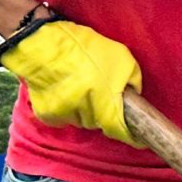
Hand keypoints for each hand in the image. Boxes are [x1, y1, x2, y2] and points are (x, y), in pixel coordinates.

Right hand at [0, 18, 140, 141]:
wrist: (42, 43)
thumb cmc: (84, 48)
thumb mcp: (120, 57)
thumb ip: (132, 80)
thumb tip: (133, 95)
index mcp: (105, 104)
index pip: (121, 131)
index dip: (131, 136)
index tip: (139, 139)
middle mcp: (86, 115)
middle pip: (100, 123)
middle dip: (104, 111)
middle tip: (101, 90)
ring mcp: (65, 116)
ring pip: (82, 120)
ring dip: (85, 109)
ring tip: (81, 84)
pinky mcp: (47, 114)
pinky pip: (64, 117)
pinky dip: (67, 108)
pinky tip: (65, 89)